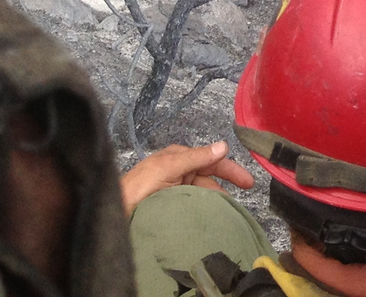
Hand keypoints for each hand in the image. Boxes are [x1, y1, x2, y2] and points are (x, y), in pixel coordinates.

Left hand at [119, 140, 255, 215]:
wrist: (116, 213)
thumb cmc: (138, 187)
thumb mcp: (168, 167)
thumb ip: (196, 157)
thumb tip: (223, 146)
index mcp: (178, 157)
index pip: (211, 160)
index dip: (231, 169)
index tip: (249, 182)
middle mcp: (177, 171)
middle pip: (209, 177)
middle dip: (226, 185)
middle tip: (242, 199)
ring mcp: (173, 190)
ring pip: (202, 193)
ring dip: (214, 200)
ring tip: (227, 214)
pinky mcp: (169, 206)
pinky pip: (192, 206)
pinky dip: (203, 210)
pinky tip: (210, 218)